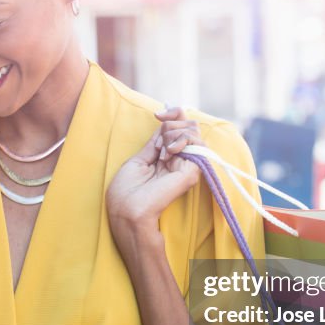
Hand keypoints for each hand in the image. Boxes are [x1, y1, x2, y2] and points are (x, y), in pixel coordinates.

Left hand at [106, 106, 202, 231]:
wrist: (127, 211)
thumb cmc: (127, 191)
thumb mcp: (139, 159)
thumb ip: (155, 143)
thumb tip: (165, 123)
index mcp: (168, 158)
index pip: (180, 128)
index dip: (172, 114)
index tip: (157, 114)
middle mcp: (180, 160)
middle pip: (189, 126)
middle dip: (171, 124)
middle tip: (157, 145)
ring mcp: (188, 165)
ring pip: (193, 132)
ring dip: (174, 133)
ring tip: (162, 152)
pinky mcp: (193, 171)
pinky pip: (197, 143)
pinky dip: (181, 140)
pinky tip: (168, 153)